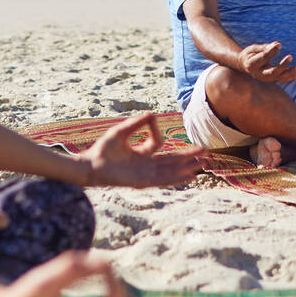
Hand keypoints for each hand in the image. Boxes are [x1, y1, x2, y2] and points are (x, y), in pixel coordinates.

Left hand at [81, 112, 201, 187]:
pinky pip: (164, 180)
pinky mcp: (143, 181)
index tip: (152, 120)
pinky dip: (177, 178)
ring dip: (187, 168)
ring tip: (202, 164)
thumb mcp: (121, 132)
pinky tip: (189, 175)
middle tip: (205, 152)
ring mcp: (145, 174)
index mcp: (140, 153)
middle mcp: (145, 165)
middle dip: (187, 156)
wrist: (90, 165)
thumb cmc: (102, 150)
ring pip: (171, 171)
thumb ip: (136, 123)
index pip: (158, 143)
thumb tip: (152, 114)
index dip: (156, 130)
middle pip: (171, 161)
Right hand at [238, 41, 295, 83]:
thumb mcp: (253, 49)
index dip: (271, 52)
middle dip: (282, 66)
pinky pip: (283, 80)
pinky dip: (292, 77)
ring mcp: (267, 79)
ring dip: (290, 74)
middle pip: (272, 73)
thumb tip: (276, 44)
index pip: (262, 59)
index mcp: (252, 65)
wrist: (246, 66)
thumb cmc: (250, 54)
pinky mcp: (273, 80)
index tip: (279, 45)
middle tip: (290, 56)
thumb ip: (263, 48)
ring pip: (280, 78)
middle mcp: (259, 74)